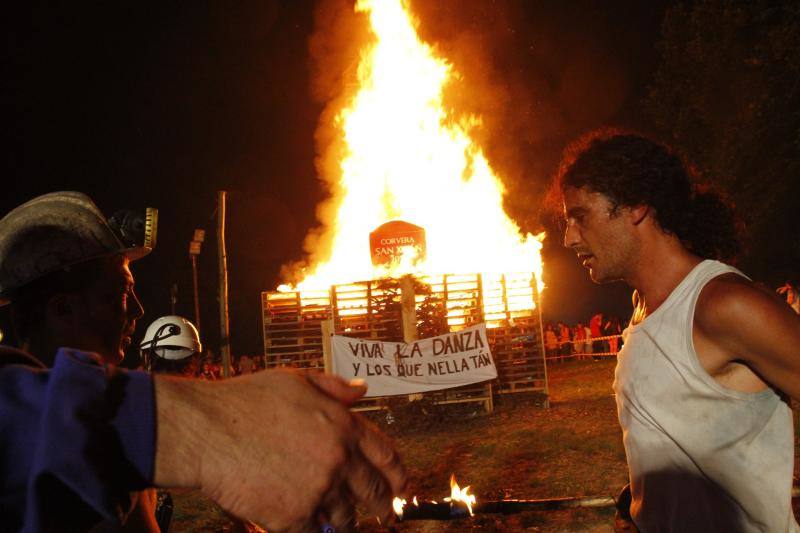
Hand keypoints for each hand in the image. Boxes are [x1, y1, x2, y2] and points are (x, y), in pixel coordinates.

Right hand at [153, 370, 405, 531]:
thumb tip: (361, 390)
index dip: (398, 473)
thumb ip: (334, 387)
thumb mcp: (296, 380)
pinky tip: (308, 522)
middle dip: (383, 503)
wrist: (207, 431)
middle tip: (385, 512)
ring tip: (339, 516)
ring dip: (344, 517)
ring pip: (345, 516)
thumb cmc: (246, 401)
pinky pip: (315, 532)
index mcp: (343, 426)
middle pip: (374, 491)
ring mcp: (317, 490)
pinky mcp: (292, 516)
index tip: (402, 485)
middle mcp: (337, 459)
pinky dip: (314, 528)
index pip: (386, 454)